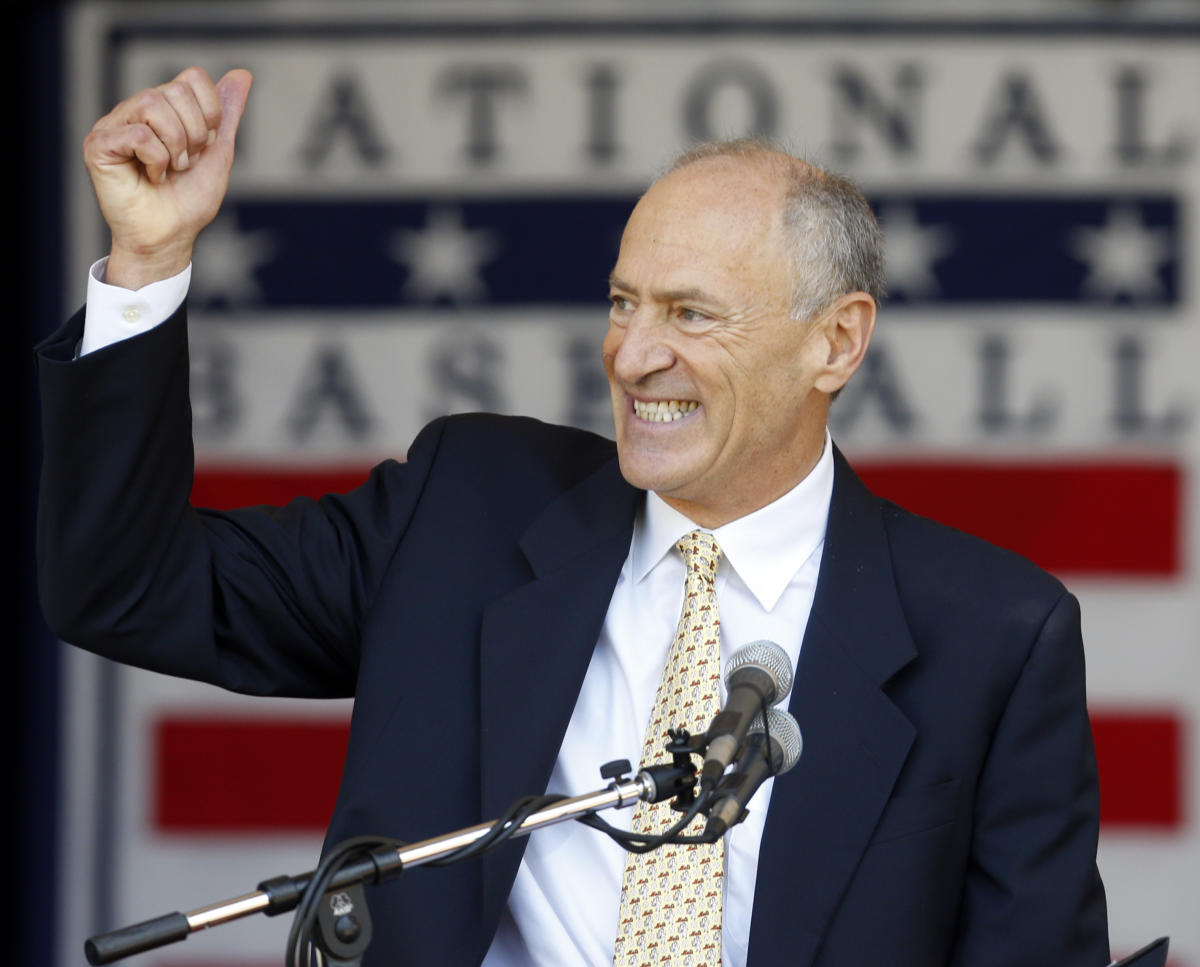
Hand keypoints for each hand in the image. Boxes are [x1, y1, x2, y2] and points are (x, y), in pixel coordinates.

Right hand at [83, 66, 252, 288]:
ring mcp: (115, 125)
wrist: (169, 237)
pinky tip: (151, 177)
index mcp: (165, 109)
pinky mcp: (99, 144)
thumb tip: (242, 74)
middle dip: (195, 133)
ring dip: (176, 144)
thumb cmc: (189, 201)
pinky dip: (156, 159)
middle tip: (187, 163)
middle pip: (173, 89)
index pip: (193, 78)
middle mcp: (137, 111)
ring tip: (172, 169)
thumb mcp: (218, 153)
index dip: (210, 113)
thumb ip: (227, 114)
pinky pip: (137, 132)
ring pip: (151, 102)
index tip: (206, 146)